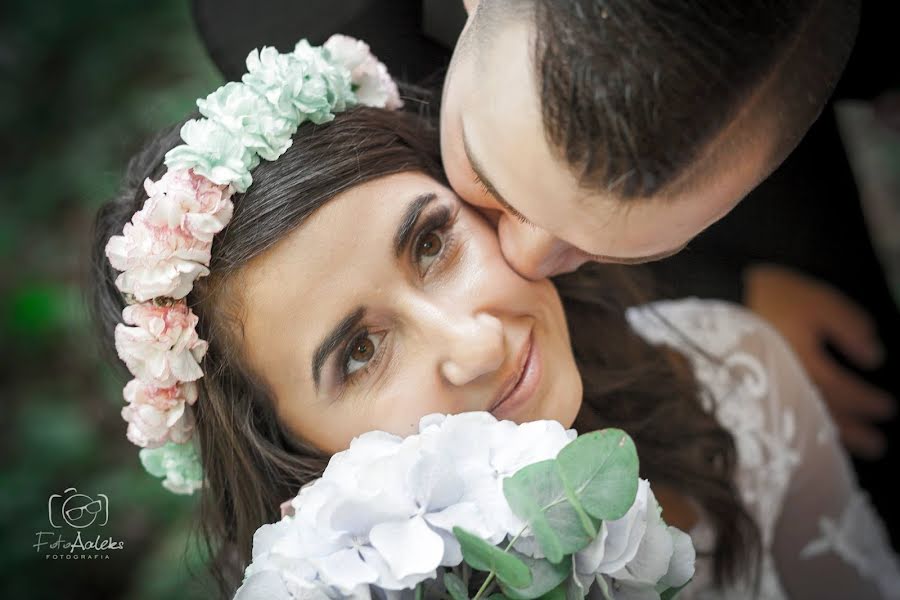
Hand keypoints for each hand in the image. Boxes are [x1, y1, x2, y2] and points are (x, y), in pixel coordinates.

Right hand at [744, 264, 894, 458]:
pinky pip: (770, 424)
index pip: (846, 392)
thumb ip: (849, 326)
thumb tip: (873, 355)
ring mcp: (758, 398)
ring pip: (796, 428)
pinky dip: (789, 433)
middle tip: (876, 445)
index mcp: (809, 367)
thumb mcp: (814, 300)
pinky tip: (795, 436)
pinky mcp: (737, 399)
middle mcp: (786, 390)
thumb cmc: (763, 298)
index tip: (886, 409)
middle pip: (824, 419)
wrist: (704, 298)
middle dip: (853, 433)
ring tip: (840, 447)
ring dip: (823, 439)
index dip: (869, 403)